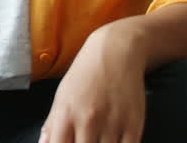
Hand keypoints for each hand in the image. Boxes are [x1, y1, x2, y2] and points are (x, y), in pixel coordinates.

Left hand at [40, 25, 145, 142]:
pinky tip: (113, 141)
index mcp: (66, 113)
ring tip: (97, 139)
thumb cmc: (85, 74)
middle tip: (84, 140)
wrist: (116, 52)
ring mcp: (112, 124)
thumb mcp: (62, 95)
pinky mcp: (134, 126)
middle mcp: (88, 120)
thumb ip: (52, 124)